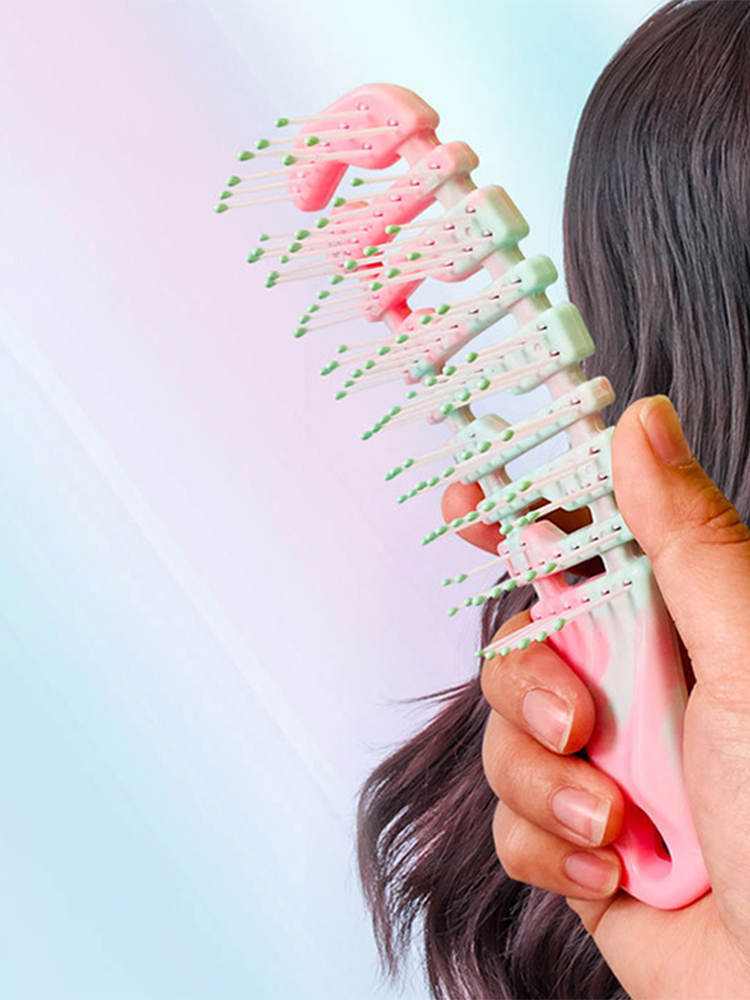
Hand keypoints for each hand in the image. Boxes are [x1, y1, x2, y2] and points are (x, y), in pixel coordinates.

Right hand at [445, 396, 749, 998]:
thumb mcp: (749, 659)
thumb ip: (686, 540)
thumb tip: (642, 423)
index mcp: (683, 632)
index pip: (588, 550)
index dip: (522, 522)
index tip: (468, 504)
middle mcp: (639, 691)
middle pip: (523, 640)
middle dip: (531, 681)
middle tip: (580, 717)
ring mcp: (604, 768)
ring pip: (506, 732)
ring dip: (546, 779)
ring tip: (617, 818)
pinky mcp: (576, 843)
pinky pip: (509, 819)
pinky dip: (551, 843)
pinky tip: (617, 870)